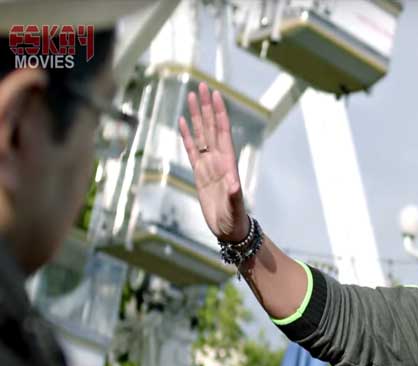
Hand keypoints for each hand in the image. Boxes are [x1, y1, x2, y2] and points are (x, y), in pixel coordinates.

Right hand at [179, 82, 248, 241]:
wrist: (229, 229)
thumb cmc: (234, 219)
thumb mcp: (234, 208)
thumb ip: (234, 196)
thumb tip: (234, 185)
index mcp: (228, 163)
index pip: (222, 132)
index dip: (220, 113)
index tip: (216, 94)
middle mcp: (218, 160)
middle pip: (211, 127)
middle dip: (207, 106)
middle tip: (203, 85)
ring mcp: (208, 165)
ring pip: (201, 134)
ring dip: (197, 115)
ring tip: (192, 96)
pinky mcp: (199, 173)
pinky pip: (192, 150)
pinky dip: (187, 135)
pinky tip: (183, 122)